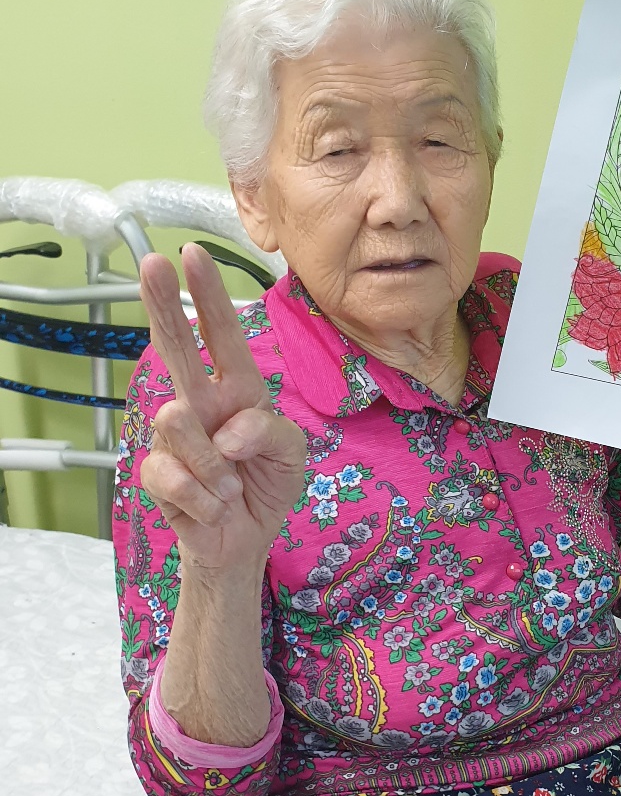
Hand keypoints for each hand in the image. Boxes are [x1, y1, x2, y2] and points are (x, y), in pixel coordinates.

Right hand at [139, 243, 307, 571]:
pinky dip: (205, 499)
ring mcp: (175, 438)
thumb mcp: (292, 453)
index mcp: (237, 389)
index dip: (208, 295)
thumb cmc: (266, 484)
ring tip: (231, 486)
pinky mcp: (157, 474)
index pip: (221, 334)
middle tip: (151, 264)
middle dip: (163, 303)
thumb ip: (270, 430)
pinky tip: (213, 507)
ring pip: (178, 423)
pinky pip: (174, 475)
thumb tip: (227, 429)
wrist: (246, 541)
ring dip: (216, 465)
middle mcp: (202, 404)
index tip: (193, 253)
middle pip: (177, 346)